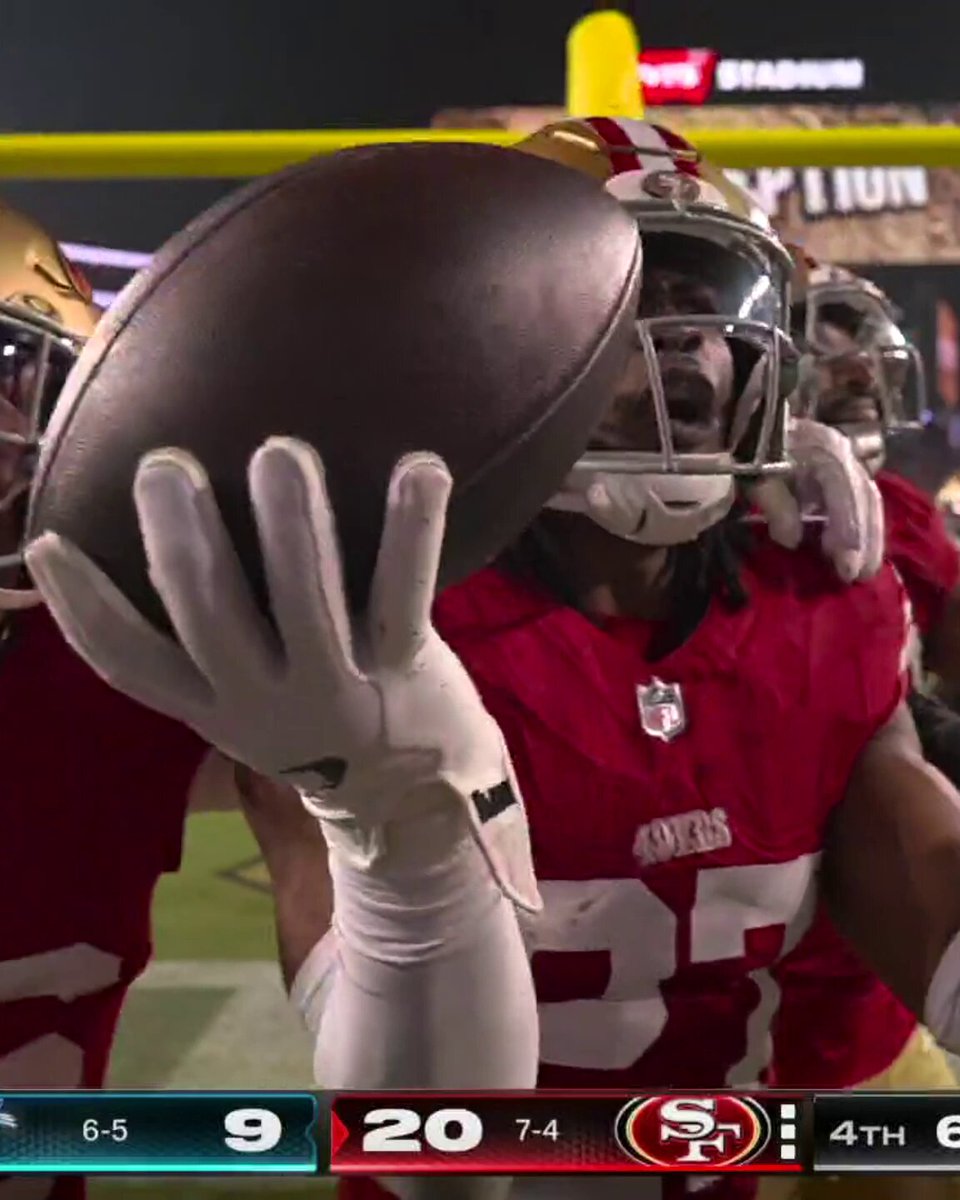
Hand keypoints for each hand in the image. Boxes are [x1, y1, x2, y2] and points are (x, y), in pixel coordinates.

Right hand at [26, 438, 539, 910]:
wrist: (415, 803)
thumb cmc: (322, 727)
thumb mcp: (251, 709)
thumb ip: (213, 652)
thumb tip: (176, 548)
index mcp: (218, 707)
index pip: (131, 665)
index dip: (82, 609)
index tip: (47, 544)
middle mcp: (269, 702)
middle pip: (210, 619)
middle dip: (183, 540)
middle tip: (165, 465)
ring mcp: (338, 688)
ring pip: (304, 600)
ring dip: (289, 525)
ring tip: (279, 454)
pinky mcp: (405, 669)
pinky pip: (404, 591)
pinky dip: (412, 528)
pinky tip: (421, 466)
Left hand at [748, 417, 884, 582]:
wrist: (750, 423)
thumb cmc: (752, 452)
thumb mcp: (757, 478)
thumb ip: (777, 507)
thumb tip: (793, 541)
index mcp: (826, 452)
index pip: (848, 494)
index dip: (850, 532)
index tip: (846, 568)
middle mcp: (845, 454)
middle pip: (868, 499)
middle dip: (867, 540)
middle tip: (860, 576)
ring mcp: (847, 459)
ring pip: (870, 500)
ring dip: (869, 536)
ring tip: (861, 569)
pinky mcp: (843, 469)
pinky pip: (860, 499)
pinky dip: (859, 525)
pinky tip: (852, 550)